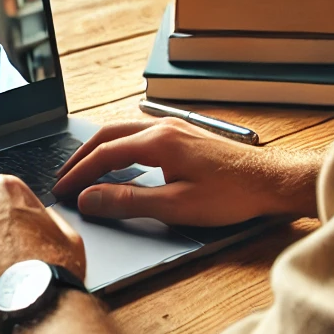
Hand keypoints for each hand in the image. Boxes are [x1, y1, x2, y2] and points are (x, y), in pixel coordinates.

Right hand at [53, 118, 319, 225]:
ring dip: (99, 149)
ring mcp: (174, 128)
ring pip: (123, 131)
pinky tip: (119, 160)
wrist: (271, 181)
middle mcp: (163, 127)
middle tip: (64, 178)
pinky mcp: (184, 135)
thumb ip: (128, 202)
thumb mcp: (175, 206)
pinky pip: (138, 133)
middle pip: (108, 135)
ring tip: (83, 169)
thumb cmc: (230, 196)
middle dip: (82, 157)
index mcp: (158, 142)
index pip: (104, 154)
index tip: (63, 191)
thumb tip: (89, 199)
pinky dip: (118, 146)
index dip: (79, 174)